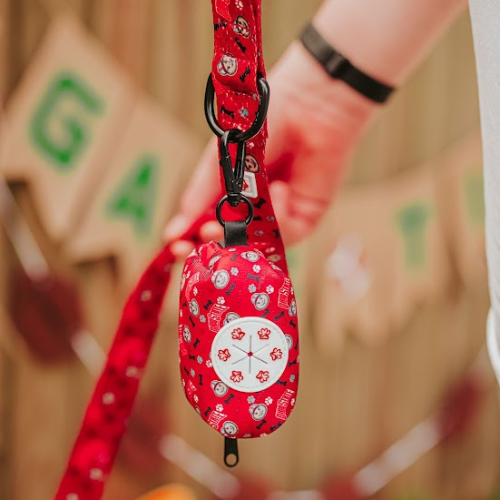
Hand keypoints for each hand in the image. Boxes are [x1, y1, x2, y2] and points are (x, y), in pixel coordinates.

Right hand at [164, 42, 378, 256]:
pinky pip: (287, 233)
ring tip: (243, 208)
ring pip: (258, 242)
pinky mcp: (305, 215)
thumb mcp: (221, 159)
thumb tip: (176, 231)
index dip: (191, 240)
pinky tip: (280, 188)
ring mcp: (278, 214)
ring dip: (248, 230)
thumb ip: (201, 195)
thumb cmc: (260, 121)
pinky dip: (280, 215)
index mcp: (228, 193)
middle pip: (231, 241)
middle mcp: (252, 208)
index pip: (206, 226)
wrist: (306, 102)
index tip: (176, 246)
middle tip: (208, 235)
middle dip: (218, 243)